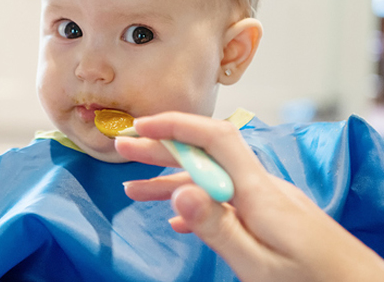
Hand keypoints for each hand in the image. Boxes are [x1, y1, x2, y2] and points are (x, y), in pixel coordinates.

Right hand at [115, 112, 383, 281]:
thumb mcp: (259, 265)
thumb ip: (217, 228)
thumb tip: (178, 192)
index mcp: (257, 191)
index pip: (215, 138)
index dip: (176, 125)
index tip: (141, 126)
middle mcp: (260, 185)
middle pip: (205, 153)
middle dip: (161, 148)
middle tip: (121, 147)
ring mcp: (265, 199)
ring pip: (211, 178)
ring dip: (171, 180)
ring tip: (132, 188)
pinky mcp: (269, 215)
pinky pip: (224, 199)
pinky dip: (195, 203)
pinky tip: (175, 217)